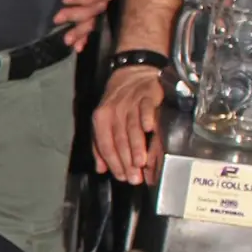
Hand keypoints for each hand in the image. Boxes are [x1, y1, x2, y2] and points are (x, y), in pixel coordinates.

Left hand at [55, 0, 115, 52]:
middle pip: (93, 11)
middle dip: (75, 16)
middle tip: (57, 18)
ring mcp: (93, 6)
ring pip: (90, 22)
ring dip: (79, 32)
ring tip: (67, 40)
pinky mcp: (85, 13)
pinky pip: (87, 28)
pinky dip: (82, 38)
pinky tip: (76, 47)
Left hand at [92, 66, 164, 183]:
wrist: (132, 74)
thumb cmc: (119, 103)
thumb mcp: (105, 121)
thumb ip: (101, 145)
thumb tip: (101, 169)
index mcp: (101, 119)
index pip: (105, 144)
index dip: (114, 162)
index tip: (122, 177)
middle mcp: (114, 111)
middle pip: (119, 140)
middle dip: (127, 161)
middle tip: (134, 177)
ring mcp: (130, 103)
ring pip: (132, 128)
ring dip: (137, 147)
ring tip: (142, 164)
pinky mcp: (146, 95)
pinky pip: (146, 108)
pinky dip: (147, 117)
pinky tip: (150, 129)